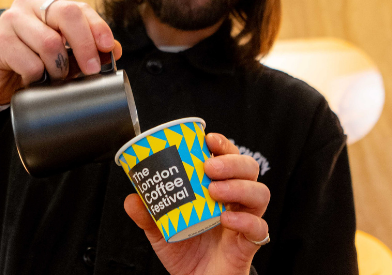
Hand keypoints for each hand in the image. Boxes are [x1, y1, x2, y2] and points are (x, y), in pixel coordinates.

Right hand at [0, 0, 122, 104]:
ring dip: (58, 69)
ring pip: (50, 43)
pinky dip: (36, 78)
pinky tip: (31, 81)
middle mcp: (28, 6)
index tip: (109, 48)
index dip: (98, 27)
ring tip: (52, 79)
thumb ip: (84, 51)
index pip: (79, 8)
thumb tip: (114, 50)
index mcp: (46, 6)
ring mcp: (10, 21)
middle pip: (68, 15)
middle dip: (85, 45)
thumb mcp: (60, 59)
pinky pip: (30, 63)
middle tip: (91, 70)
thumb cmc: (25, 67)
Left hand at [123, 133, 269, 274]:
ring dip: (239, 186)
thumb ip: (148, 215)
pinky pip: (259, 227)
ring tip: (215, 190)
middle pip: (249, 169)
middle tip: (209, 167)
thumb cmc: (186, 252)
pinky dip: (245, 220)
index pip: (229, 158)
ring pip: (260, 193)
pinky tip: (227, 219)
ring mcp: (245, 220)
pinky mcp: (249, 243)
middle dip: (232, 162)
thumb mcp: (161, 230)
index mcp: (218, 189)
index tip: (208, 139)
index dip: (223, 145)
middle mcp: (235, 201)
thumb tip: (132, 199)